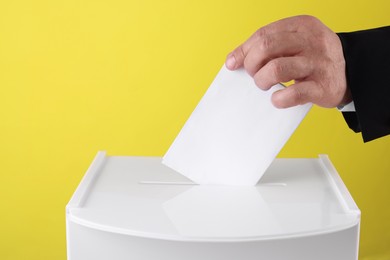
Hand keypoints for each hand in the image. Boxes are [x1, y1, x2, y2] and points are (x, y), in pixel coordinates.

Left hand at [225, 15, 350, 107]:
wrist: (350, 74)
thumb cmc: (312, 59)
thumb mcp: (294, 44)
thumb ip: (266, 47)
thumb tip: (233, 60)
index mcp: (302, 25)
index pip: (263, 34)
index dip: (244, 50)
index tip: (233, 63)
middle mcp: (312, 41)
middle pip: (267, 46)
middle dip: (252, 64)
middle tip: (254, 74)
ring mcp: (319, 63)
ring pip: (277, 69)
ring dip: (262, 80)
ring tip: (264, 85)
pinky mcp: (323, 87)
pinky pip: (293, 94)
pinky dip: (278, 99)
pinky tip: (277, 99)